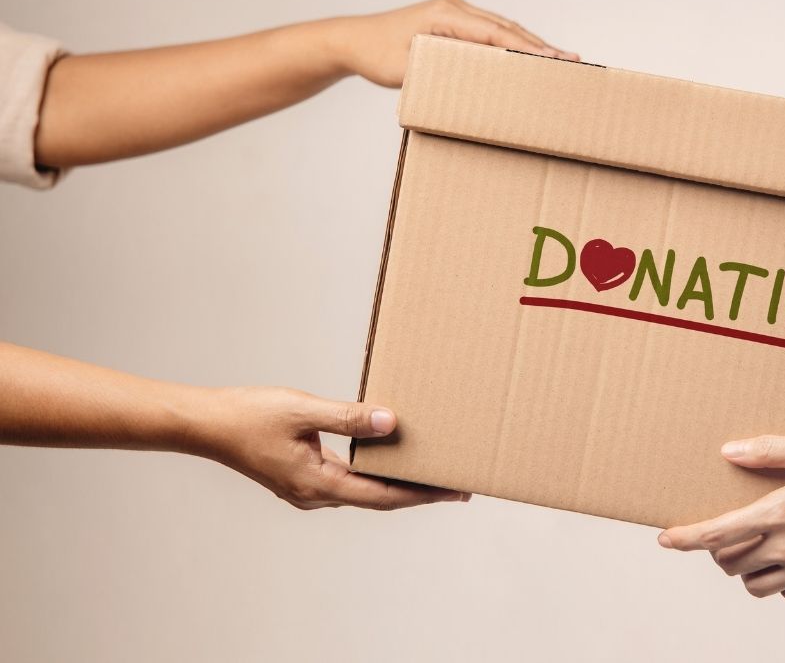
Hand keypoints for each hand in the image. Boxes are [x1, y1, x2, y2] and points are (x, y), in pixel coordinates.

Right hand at [194, 386, 467, 510]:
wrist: (204, 425)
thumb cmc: (247, 416)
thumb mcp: (303, 409)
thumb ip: (348, 416)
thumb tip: (390, 423)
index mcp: (319, 484)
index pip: (385, 496)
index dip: (423, 494)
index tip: (455, 491)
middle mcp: (315, 495)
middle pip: (379, 498)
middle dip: (419, 492)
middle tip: (456, 484)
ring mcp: (306, 489)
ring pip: (363, 491)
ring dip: (396, 484)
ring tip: (429, 471)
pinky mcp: (301, 478)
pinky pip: (347, 480)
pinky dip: (373, 474)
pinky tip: (386, 459)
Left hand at [326, 0, 578, 86]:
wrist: (353, 40)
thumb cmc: (376, 55)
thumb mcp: (411, 68)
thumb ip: (447, 69)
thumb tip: (485, 78)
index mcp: (446, 15)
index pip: (497, 32)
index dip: (528, 47)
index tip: (554, 58)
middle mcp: (455, 8)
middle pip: (508, 28)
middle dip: (540, 46)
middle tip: (572, 60)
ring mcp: (456, 12)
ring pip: (503, 28)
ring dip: (531, 45)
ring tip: (561, 59)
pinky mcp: (454, 21)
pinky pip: (492, 32)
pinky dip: (512, 44)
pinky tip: (530, 56)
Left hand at [658, 434, 784, 599]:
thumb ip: (769, 450)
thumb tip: (728, 451)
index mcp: (779, 513)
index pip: (715, 534)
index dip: (684, 539)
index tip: (665, 539)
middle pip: (728, 562)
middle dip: (717, 550)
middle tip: (725, 533)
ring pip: (753, 585)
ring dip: (745, 569)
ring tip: (755, 549)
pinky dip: (777, 580)